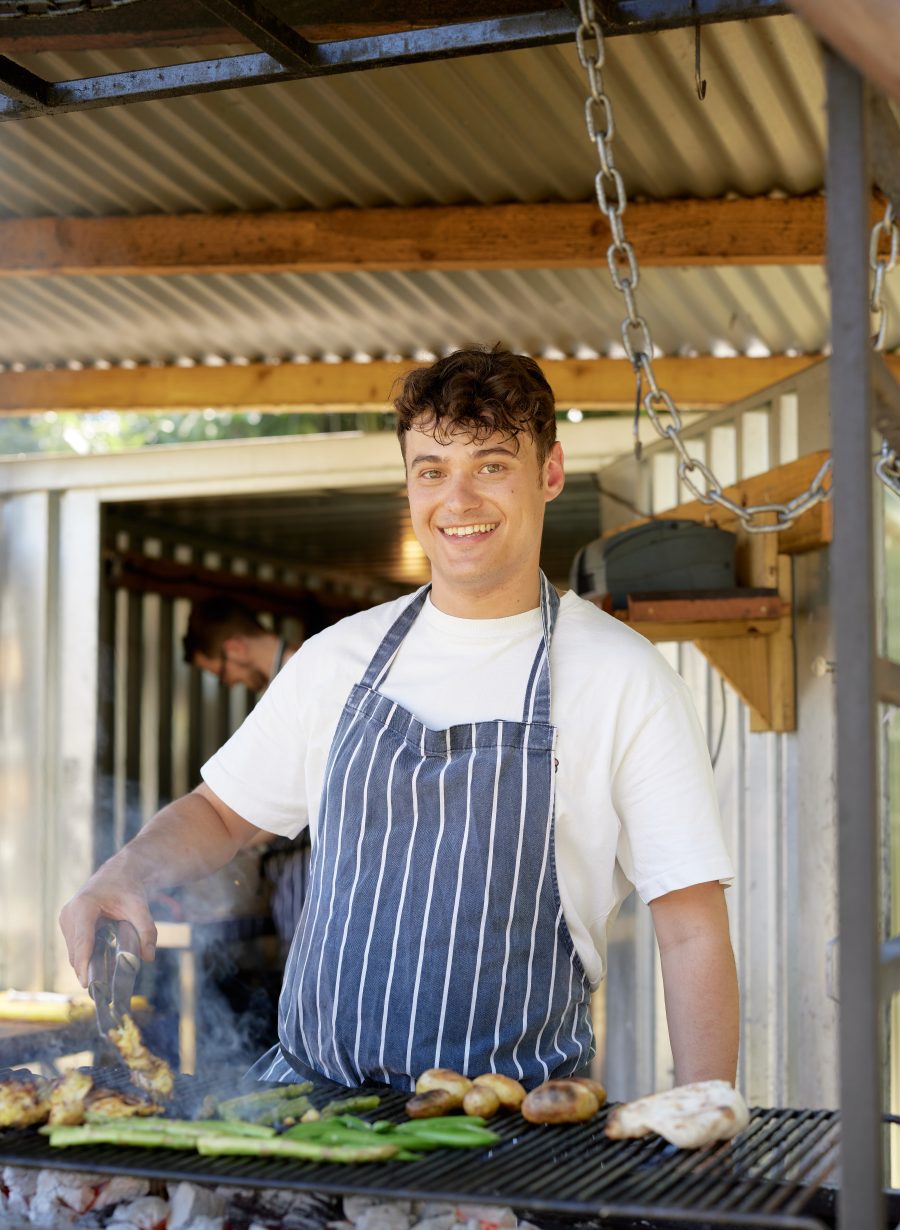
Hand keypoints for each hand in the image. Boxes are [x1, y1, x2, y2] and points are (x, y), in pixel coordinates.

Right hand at [59, 871, 157, 987]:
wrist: (118, 873)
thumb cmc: (127, 888)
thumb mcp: (140, 907)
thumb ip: (146, 930)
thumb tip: (149, 957)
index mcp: (83, 907)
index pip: (83, 941)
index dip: (83, 963)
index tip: (86, 983)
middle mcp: (69, 914)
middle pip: (77, 950)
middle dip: (87, 969)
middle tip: (100, 992)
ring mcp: (66, 920)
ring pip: (74, 951)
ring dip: (86, 964)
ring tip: (100, 982)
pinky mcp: (68, 925)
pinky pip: (76, 947)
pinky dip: (85, 957)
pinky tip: (97, 967)